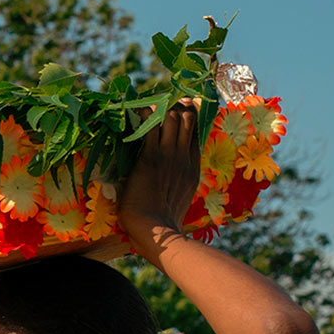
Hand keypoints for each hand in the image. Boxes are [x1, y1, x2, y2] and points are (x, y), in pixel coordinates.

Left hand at [119, 101, 201, 251]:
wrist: (155, 229)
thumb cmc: (163, 219)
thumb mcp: (181, 196)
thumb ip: (179, 181)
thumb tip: (172, 178)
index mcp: (193, 166)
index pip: (196, 132)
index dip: (187, 116)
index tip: (177, 108)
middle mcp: (184, 157)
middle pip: (187, 119)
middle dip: (175, 107)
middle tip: (160, 104)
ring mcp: (169, 156)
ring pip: (172, 119)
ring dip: (159, 110)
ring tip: (146, 108)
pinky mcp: (151, 158)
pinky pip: (150, 128)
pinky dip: (144, 116)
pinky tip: (138, 111)